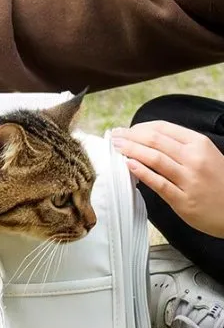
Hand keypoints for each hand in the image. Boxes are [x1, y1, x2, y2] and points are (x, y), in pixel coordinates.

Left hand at [111, 121, 223, 237]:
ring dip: (131, 151)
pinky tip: (128, 166)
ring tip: (116, 148)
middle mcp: (194, 158)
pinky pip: (159, 183)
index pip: (163, 128)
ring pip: (155, 159)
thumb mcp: (205, 155)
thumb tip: (147, 139)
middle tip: (113, 137)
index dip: (139, 127)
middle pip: (155, 141)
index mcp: (199, 143)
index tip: (124, 130)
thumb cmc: (216, 181)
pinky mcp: (183, 199)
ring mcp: (189, 179)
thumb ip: (180, 147)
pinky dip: (142, 173)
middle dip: (130, 137)